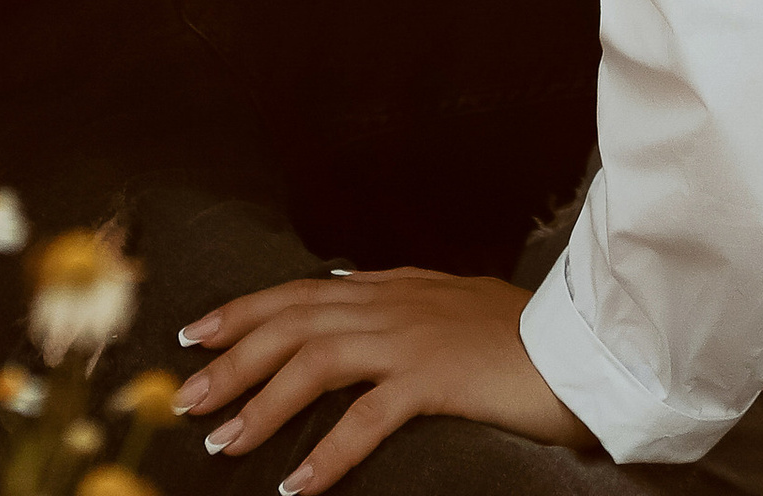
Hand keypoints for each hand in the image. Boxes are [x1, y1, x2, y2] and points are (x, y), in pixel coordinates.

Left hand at [172, 268, 591, 490]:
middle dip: (230, 360)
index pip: (295, 295)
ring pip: (313, 365)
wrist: (578, 342)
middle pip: (289, 326)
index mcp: (389, 288)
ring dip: (262, 405)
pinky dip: (327, 453)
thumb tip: (338, 290)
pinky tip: (299, 486)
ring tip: (222, 442)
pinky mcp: (434, 381)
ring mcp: (409, 340)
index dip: (241, 312)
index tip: (193, 334)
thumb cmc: (516, 331)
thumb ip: (392, 297)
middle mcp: (388, 305)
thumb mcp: (444, 302)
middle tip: (184, 395)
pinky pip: (366, 419)